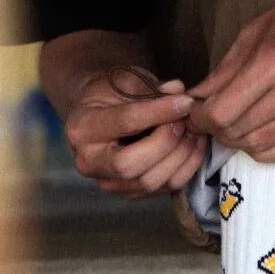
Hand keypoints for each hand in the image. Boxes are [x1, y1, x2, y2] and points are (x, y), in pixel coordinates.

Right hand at [64, 74, 207, 198]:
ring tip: (193, 132)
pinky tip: (193, 146)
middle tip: (186, 121)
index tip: (185, 102)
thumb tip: (179, 91)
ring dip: (181, 157)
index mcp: (81, 129)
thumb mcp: (127, 81)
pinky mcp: (129, 192)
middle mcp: (88, 162)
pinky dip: (185, 168)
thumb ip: (152, 88)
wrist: (100, 112)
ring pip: (150, 182)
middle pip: (131, 165)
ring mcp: (108, 182)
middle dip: (167, 143)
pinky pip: (164, 188)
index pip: (125, 123)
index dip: (160, 112)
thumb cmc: (112, 93)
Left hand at [188, 0, 274, 161]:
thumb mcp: (258, 29)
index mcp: (273, 62)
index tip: (196, 114)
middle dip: (215, 130)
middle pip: (237, 132)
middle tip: (211, 120)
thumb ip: (226, 68)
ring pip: (258, 147)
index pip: (222, 112)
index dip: (200, 119)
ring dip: (238, 141)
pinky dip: (263, 150)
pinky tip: (257, 135)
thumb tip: (198, 96)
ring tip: (234, 126)